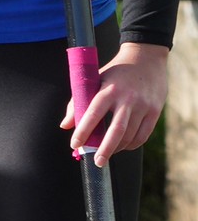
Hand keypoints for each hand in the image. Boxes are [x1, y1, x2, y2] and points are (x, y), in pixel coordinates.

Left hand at [62, 41, 166, 162]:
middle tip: (96, 162)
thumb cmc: (114, 72)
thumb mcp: (94, 80)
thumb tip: (65, 125)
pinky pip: (143, 135)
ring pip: (130, 135)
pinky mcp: (155, 111)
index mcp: (108, 90)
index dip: (83, 131)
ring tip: (106, 153)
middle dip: (105, 148)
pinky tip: (122, 147)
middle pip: (116, 130)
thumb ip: (79, 102)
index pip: (93, 114)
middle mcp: (127, 99)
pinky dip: (132, 144)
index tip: (75, 144)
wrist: (146, 58)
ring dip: (117, 148)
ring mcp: (143, 106)